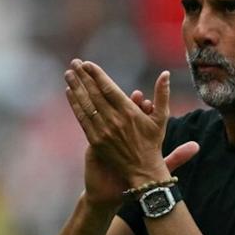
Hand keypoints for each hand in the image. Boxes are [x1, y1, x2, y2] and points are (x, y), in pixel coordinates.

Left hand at [65, 59, 197, 203]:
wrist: (142, 171)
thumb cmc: (153, 143)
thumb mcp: (161, 118)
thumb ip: (162, 94)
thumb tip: (165, 73)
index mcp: (129, 112)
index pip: (109, 88)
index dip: (97, 75)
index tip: (88, 64)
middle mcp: (114, 120)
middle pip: (94, 94)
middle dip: (83, 77)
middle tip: (74, 63)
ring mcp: (103, 131)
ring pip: (86, 105)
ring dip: (76, 88)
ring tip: (68, 74)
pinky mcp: (95, 141)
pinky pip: (82, 119)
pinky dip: (75, 105)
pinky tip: (69, 93)